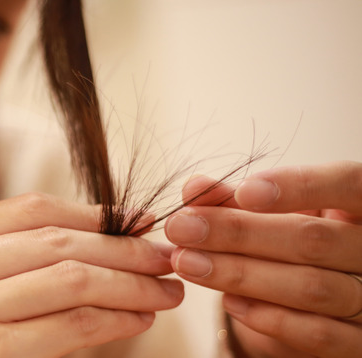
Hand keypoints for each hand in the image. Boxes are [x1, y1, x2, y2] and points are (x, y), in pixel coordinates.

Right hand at [0, 193, 183, 357]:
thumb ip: (14, 257)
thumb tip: (110, 227)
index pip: (26, 210)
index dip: (90, 212)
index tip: (137, 220)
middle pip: (52, 241)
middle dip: (121, 247)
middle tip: (164, 255)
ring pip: (70, 279)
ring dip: (130, 283)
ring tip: (164, 290)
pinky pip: (71, 325)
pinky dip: (115, 320)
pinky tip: (138, 320)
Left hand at [165, 161, 361, 356]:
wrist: (314, 297)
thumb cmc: (289, 237)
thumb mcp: (268, 210)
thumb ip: (234, 196)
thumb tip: (196, 188)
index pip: (348, 184)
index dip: (299, 187)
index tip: (243, 192)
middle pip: (316, 240)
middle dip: (240, 233)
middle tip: (183, 228)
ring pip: (311, 287)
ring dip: (241, 275)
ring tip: (189, 263)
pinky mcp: (361, 344)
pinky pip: (319, 334)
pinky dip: (268, 317)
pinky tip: (228, 301)